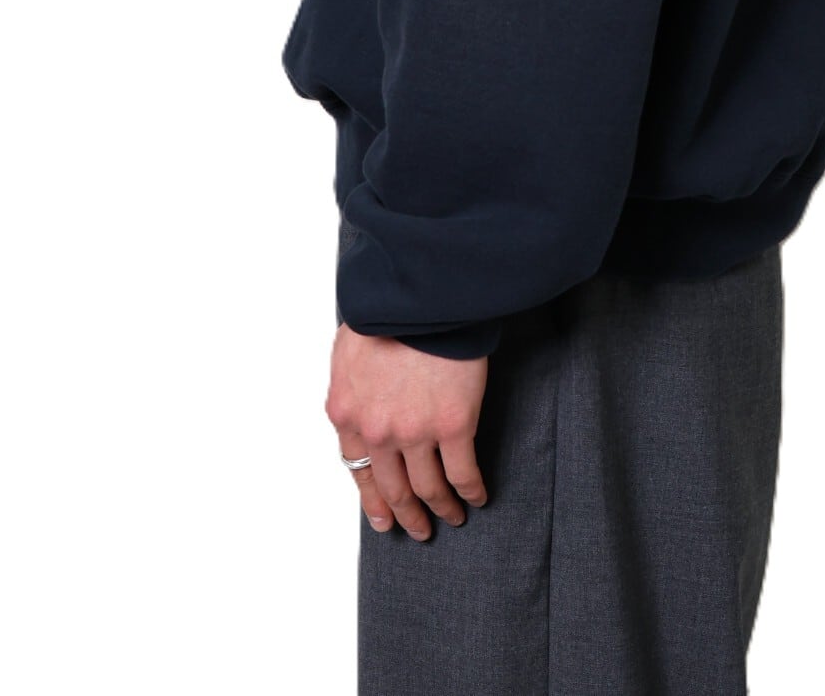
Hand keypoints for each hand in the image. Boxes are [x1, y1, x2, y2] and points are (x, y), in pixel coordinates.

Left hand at [325, 321, 489, 539]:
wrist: (422, 296)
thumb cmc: (387, 312)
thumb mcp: (348, 352)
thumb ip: (351, 387)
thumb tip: (361, 405)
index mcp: (347, 414)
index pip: (359, 471)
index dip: (374, 500)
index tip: (383, 517)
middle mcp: (378, 432)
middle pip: (393, 488)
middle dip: (406, 514)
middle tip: (418, 528)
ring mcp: (416, 432)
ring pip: (428, 487)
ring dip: (440, 508)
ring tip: (451, 517)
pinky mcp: (454, 426)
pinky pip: (463, 472)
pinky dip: (470, 491)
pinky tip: (477, 497)